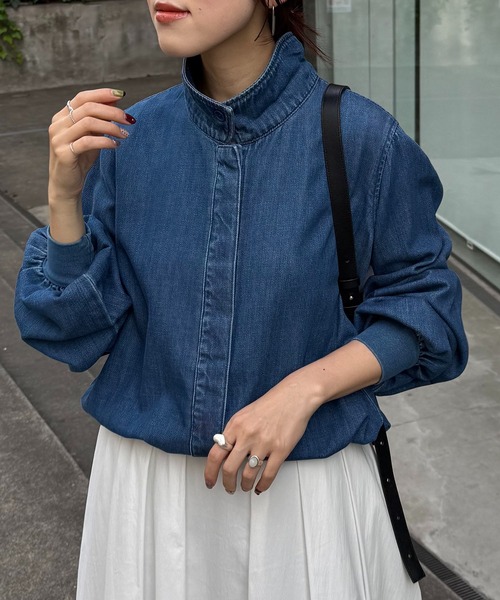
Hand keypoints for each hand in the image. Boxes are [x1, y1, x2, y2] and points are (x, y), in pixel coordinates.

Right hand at [48, 88, 133, 203]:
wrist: (66, 184)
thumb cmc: (80, 158)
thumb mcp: (91, 135)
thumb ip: (100, 119)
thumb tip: (115, 100)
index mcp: (62, 116)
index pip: (83, 97)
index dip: (102, 94)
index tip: (121, 95)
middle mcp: (58, 124)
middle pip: (88, 108)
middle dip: (112, 112)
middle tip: (129, 119)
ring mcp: (59, 138)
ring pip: (88, 122)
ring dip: (111, 127)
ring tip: (125, 134)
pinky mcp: (64, 152)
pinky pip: (88, 142)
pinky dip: (105, 142)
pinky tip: (115, 146)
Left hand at [204, 376, 320, 494]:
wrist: (294, 397)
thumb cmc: (271, 404)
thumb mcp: (244, 415)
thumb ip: (233, 432)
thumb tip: (223, 452)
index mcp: (235, 426)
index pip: (215, 454)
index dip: (209, 472)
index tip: (209, 481)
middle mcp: (247, 435)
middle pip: (229, 468)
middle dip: (227, 483)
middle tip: (229, 488)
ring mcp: (264, 443)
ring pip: (248, 475)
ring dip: (244, 485)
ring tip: (245, 486)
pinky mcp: (281, 450)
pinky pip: (268, 475)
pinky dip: (262, 485)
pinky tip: (259, 487)